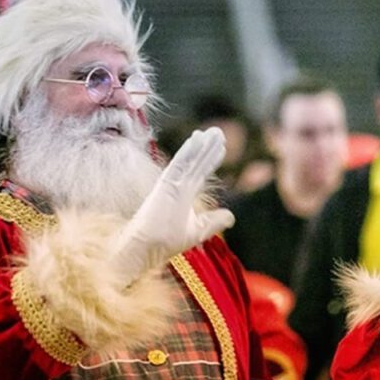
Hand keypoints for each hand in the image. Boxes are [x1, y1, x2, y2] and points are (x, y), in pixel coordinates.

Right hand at [113, 128, 234, 286]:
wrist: (148, 247)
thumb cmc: (167, 241)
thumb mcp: (199, 231)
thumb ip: (214, 221)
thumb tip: (231, 216)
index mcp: (184, 194)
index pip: (200, 172)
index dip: (211, 159)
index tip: (222, 147)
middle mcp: (178, 185)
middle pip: (197, 162)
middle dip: (209, 147)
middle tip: (219, 131)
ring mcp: (171, 183)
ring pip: (190, 159)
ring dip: (201, 145)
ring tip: (214, 132)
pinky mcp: (165, 184)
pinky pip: (178, 164)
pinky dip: (188, 151)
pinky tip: (197, 139)